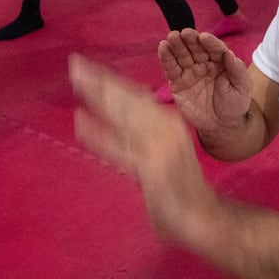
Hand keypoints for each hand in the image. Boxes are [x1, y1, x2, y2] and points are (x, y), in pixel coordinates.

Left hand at [69, 53, 216, 243]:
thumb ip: (146, 127)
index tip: (86, 64)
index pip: (134, 95)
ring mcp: (159, 146)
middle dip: (100, 81)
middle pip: (127, 99)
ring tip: (77, 80)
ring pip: (124, 116)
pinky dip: (100, 135)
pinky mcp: (152, 168)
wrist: (203, 215)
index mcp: (168, 120)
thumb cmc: (181, 182)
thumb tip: (130, 97)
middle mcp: (165, 127)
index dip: (109, 79)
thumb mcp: (166, 145)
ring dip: (99, 97)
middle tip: (75, 63)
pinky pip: (121, 149)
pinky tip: (81, 122)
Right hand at [158, 30, 252, 135]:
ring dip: (176, 45)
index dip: (210, 42)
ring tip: (172, 37)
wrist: (221, 125)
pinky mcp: (178, 83)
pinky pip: (171, 69)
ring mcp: (190, 72)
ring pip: (182, 55)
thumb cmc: (234, 104)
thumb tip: (229, 53)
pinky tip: (163, 47)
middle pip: (196, 48)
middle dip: (190, 40)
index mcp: (220, 61)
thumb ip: (237, 71)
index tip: (204, 37)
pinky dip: (166, 58)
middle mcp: (204, 63)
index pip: (214, 48)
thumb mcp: (242, 88)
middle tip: (185, 33)